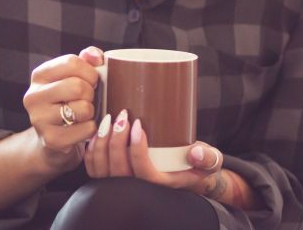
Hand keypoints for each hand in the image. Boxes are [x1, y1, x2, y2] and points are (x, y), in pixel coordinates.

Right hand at [23, 46, 104, 173]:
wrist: (54, 138)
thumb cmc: (68, 101)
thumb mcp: (75, 76)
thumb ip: (87, 60)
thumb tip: (95, 56)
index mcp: (39, 75)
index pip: (72, 63)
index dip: (90, 72)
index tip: (91, 81)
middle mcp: (33, 95)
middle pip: (78, 86)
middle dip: (91, 94)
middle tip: (87, 99)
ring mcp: (39, 119)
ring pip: (84, 109)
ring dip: (91, 112)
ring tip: (82, 114)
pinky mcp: (51, 139)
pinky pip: (87, 129)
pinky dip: (92, 129)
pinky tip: (81, 128)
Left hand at [84, 115, 243, 203]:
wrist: (186, 172)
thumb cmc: (197, 164)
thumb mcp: (210, 160)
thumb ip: (208, 158)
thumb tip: (196, 153)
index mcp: (160, 185)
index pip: (142, 172)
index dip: (136, 149)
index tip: (138, 124)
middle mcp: (138, 188)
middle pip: (118, 168)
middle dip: (116, 139)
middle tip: (122, 115)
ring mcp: (121, 184)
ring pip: (102, 167)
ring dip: (101, 141)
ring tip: (109, 119)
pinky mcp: (111, 177)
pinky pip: (93, 167)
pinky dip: (91, 148)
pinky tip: (97, 131)